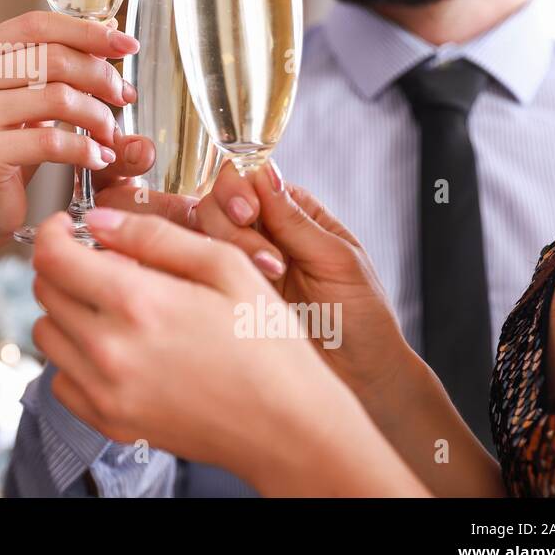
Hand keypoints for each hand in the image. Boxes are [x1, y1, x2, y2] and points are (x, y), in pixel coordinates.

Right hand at [0, 11, 139, 243]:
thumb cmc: (4, 150)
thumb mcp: (28, 99)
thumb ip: (57, 67)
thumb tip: (110, 34)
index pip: (37, 26)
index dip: (86, 31)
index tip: (126, 43)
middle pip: (53, 58)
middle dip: (101, 76)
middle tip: (122, 97)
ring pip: (58, 98)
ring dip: (98, 116)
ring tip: (108, 134)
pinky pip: (50, 142)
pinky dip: (85, 149)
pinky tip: (98, 158)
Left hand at [30, 208, 350, 483]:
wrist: (289, 427)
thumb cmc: (268, 344)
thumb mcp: (226, 267)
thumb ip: (154, 237)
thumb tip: (98, 220)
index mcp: (138, 303)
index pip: (52, 258)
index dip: (52, 233)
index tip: (66, 227)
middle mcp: (111, 350)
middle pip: (45, 292)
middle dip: (63, 267)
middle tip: (100, 263)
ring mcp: (106, 391)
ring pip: (46, 335)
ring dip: (66, 311)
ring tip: (111, 306)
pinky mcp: (110, 422)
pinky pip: (61, 380)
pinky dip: (75, 359)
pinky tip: (114, 349)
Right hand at [97, 161, 411, 400]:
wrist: (359, 382)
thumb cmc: (362, 321)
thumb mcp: (337, 261)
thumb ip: (295, 220)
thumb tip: (264, 172)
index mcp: (292, 213)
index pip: (249, 180)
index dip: (239, 190)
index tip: (250, 213)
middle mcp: (259, 234)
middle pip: (216, 203)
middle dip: (233, 226)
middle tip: (268, 259)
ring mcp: (235, 267)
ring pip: (199, 235)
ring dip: (227, 251)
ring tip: (270, 279)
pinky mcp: (219, 297)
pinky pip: (192, 272)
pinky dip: (200, 273)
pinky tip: (228, 290)